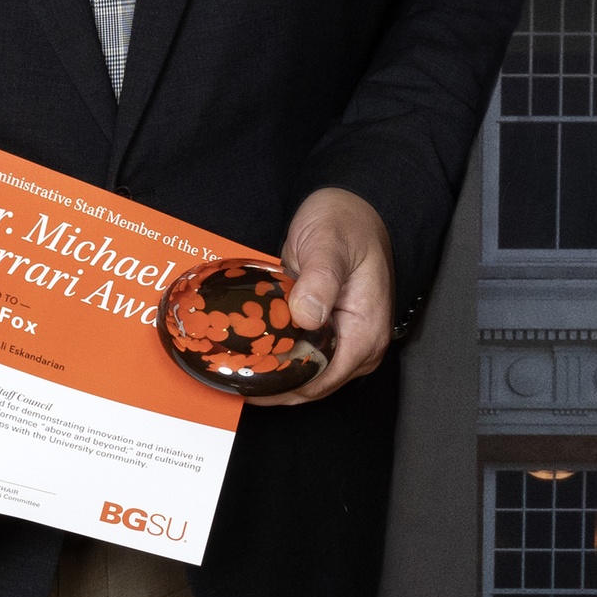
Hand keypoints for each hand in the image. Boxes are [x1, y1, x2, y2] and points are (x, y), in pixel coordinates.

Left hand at [249, 185, 393, 406]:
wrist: (352, 209)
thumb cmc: (345, 224)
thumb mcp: (329, 244)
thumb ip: (319, 279)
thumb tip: (306, 316)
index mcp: (365, 332)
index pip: (321, 380)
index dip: (283, 387)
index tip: (246, 381)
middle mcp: (358, 346)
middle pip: (312, 385)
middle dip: (273, 385)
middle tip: (230, 374)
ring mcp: (343, 341)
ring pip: (305, 375)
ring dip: (273, 374)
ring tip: (235, 368)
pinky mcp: (328, 332)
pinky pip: (302, 356)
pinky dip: (278, 358)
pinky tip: (251, 353)